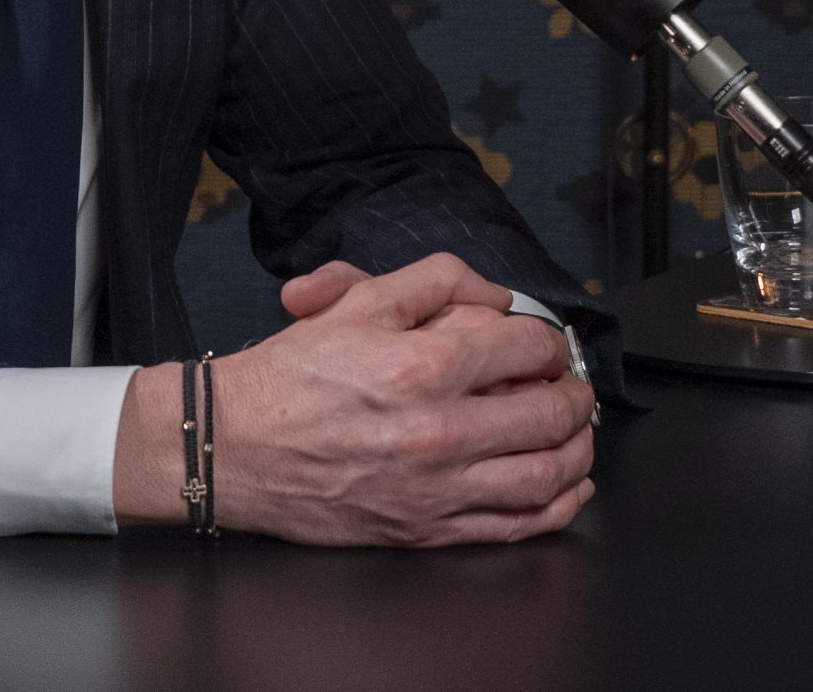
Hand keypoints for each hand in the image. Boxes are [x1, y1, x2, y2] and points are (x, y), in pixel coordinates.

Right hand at [113, 253, 595, 545]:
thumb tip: (494, 295)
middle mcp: (438, 430)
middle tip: (571, 384)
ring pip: (547, 474)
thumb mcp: (356, 303)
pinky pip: (518, 526)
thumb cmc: (289, 378)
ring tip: (578, 430)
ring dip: (578, 448)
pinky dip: (558, 505)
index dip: (548, 340)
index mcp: (422, 366)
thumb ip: (433, 281)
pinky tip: (568, 486)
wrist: (233, 447)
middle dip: (575, 393)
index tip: (545, 343)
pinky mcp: (427, 530)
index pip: (527, 348)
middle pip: (550, 412)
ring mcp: (437, 488)